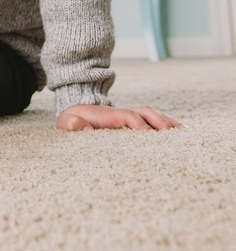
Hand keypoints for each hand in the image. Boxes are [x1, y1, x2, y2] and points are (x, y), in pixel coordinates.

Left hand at [57, 104, 182, 130]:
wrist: (75, 111)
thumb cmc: (71, 120)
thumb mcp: (66, 122)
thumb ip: (72, 124)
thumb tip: (84, 127)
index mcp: (108, 115)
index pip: (128, 116)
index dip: (140, 125)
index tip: (150, 137)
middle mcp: (122, 113)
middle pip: (146, 113)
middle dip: (160, 123)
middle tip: (174, 139)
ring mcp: (130, 116)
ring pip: (153, 115)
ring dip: (168, 124)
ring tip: (184, 136)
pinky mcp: (134, 122)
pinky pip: (154, 121)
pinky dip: (168, 124)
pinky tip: (182, 132)